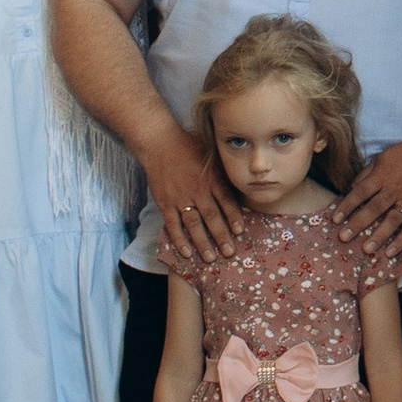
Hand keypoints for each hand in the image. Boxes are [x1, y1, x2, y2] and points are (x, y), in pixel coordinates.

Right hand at [145, 128, 238, 267]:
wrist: (160, 143)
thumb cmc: (189, 148)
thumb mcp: (211, 157)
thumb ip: (223, 175)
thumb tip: (241, 189)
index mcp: (211, 178)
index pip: (226, 201)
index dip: (234, 217)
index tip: (241, 232)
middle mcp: (197, 189)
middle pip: (212, 217)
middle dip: (222, 236)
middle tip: (230, 252)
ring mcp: (180, 197)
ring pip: (193, 224)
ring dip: (202, 243)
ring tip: (211, 258)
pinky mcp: (165, 203)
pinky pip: (173, 225)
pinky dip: (179, 240)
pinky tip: (186, 252)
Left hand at [336, 140, 401, 262]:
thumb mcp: (383, 157)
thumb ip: (366, 174)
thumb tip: (351, 189)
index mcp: (382, 176)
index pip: (360, 192)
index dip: (347, 206)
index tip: (334, 219)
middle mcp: (394, 189)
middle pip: (374, 208)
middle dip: (357, 224)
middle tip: (343, 238)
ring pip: (392, 220)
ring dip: (379, 236)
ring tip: (367, 249)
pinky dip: (401, 240)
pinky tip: (391, 252)